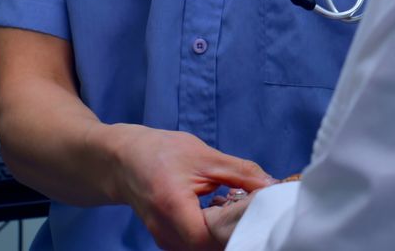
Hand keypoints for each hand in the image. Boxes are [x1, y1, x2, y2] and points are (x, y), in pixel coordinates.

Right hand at [102, 124, 273, 249]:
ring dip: (225, 232)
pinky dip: (213, 232)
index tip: (259, 208)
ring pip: (205, 248)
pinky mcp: (168, 240)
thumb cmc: (160, 152)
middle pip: (211, 247)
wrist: (123, 160)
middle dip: (237, 229)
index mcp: (172, 207)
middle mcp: (164, 231)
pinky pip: (196, 244)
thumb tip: (272, 185)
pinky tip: (222, 212)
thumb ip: (241, 172)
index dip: (239, 227)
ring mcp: (164, 239)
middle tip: (256, 208)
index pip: (213, 237)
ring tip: (237, 207)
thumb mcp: (205, 156)